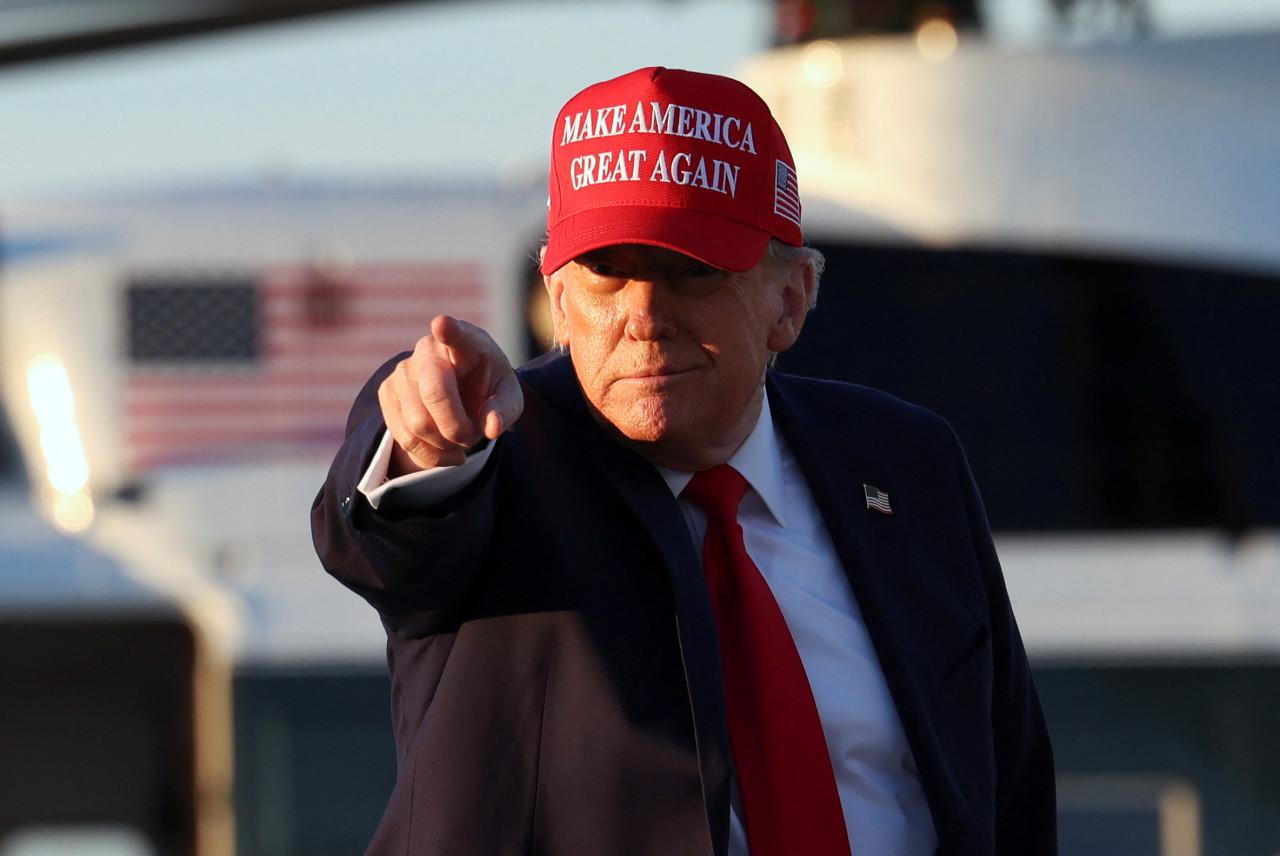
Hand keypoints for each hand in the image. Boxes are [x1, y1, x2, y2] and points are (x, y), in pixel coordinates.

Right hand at [378, 315, 523, 473]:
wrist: (461, 391)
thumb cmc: (489, 389)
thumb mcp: (508, 398)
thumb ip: (504, 409)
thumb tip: (492, 427)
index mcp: (467, 341)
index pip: (455, 333)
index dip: (448, 330)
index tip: (442, 324)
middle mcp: (429, 350)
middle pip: (435, 394)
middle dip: (457, 428)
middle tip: (473, 437)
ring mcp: (403, 370)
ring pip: (418, 423)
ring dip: (444, 444)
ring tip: (461, 442)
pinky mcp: (387, 392)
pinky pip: (404, 437)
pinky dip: (429, 454)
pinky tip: (446, 451)